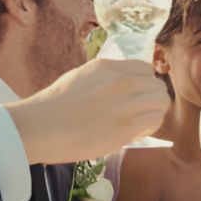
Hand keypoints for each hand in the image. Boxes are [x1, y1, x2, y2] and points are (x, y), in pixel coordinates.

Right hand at [5, 59, 168, 164]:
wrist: (39, 126)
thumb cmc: (52, 107)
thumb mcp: (79, 78)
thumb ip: (103, 80)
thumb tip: (120, 90)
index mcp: (107, 67)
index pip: (145, 69)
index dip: (142, 86)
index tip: (133, 98)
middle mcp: (120, 80)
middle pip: (157, 85)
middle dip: (151, 100)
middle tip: (138, 115)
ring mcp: (124, 102)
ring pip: (161, 102)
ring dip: (153, 114)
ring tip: (137, 125)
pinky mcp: (125, 125)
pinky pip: (153, 121)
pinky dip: (148, 128)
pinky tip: (133, 134)